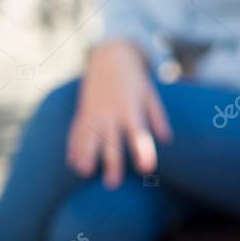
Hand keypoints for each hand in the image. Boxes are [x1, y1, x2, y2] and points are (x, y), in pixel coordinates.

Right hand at [66, 40, 171, 188]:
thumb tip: (165, 139)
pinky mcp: (83, 111)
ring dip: (86, 156)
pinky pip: (76, 131)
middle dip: (111, 162)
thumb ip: (157, 116)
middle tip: (112, 184)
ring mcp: (94, 112)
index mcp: (131, 108)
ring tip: (85, 173)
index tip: (146, 169)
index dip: (142, 151)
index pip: (138, 133)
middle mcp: (111, 112)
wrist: (110, 56)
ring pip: (88, 137)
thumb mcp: (150, 94)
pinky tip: (74, 163)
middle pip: (111, 140)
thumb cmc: (134, 79)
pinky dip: (74, 147)